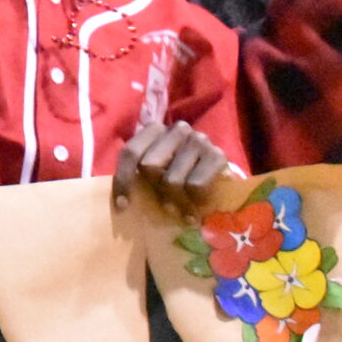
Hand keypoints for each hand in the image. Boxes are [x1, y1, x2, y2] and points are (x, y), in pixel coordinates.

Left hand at [112, 119, 230, 222]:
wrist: (219, 166)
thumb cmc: (181, 167)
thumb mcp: (158, 165)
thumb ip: (142, 172)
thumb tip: (122, 202)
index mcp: (154, 129)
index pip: (130, 152)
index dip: (123, 179)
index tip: (122, 205)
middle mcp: (177, 129)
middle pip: (150, 166)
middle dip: (156, 189)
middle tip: (165, 205)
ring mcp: (198, 140)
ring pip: (173, 180)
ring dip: (177, 202)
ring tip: (183, 213)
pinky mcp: (217, 155)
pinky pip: (196, 186)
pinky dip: (194, 202)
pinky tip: (197, 209)